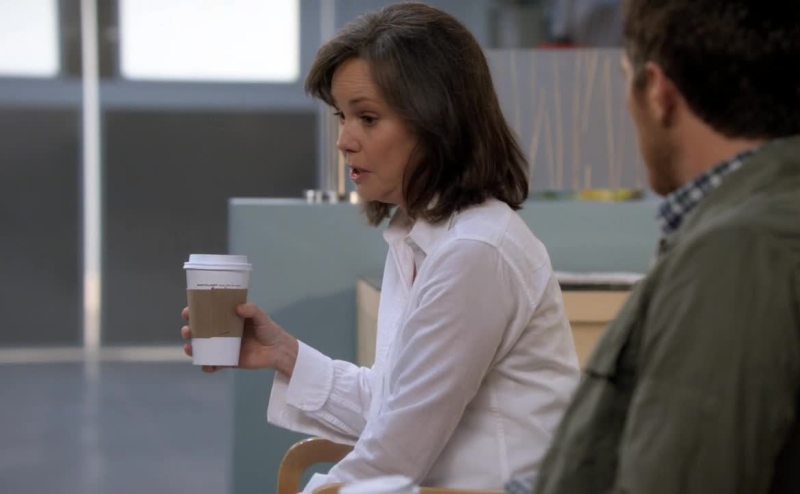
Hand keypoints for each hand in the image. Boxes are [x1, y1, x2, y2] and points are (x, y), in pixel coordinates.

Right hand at [180, 304, 298, 375]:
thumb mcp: (261, 317)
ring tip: (190, 348)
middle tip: (187, 330)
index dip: (195, 312)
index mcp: (227, 319)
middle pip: (200, 331)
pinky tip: (205, 366)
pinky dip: (207, 366)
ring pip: (203, 348)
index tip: (188, 311)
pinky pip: (214, 364)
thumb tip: (239, 308)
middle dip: (189, 330)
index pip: (207, 313)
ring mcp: (224, 347)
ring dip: (192, 348)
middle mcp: (222, 332)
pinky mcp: (229, 361)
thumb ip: (252, 310)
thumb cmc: (269, 330)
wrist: (278, 351)